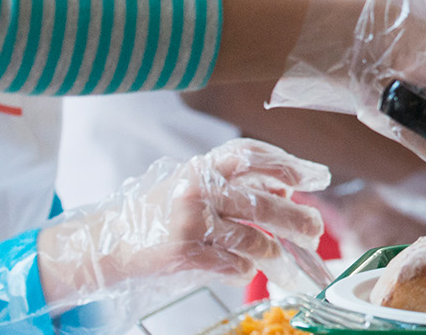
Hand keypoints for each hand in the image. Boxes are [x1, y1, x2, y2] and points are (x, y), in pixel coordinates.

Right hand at [33, 139, 327, 316]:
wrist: (110, 240)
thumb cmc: (161, 210)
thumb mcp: (194, 184)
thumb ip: (235, 182)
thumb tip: (285, 186)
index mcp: (203, 166)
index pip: (252, 155)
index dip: (287, 164)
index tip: (313, 177)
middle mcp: (198, 189)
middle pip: (261, 202)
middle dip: (295, 217)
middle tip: (315, 228)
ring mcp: (191, 221)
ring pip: (251, 238)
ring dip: (272, 250)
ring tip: (280, 256)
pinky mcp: (185, 253)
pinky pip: (231, 264)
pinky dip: (244, 270)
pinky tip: (246, 270)